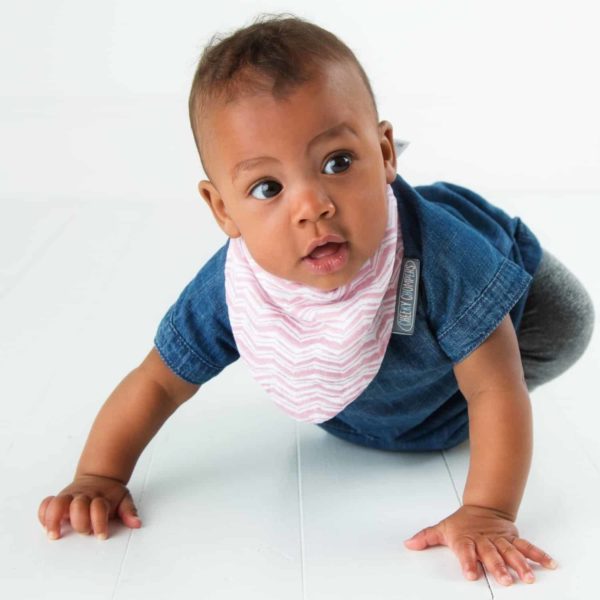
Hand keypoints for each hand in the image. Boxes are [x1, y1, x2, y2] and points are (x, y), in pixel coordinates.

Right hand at [38, 474, 140, 540]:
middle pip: (78, 507)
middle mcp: (83, 496)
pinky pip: (46, 504)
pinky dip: (44, 514)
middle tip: (84, 531)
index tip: (102, 535)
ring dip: (54, 519)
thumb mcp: (124, 499)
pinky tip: (47, 525)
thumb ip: (129, 511)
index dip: (100, 522)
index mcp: (100, 497)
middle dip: (80, 522)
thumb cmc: (110, 493)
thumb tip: (136, 523)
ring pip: (57, 504)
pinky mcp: (59, 499)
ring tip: (54, 534)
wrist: (99, 476)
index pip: (99, 508)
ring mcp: (70, 497)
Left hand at [403, 505, 557, 585]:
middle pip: (491, 555)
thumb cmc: (461, 523)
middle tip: (505, 580)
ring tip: (528, 578)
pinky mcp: (513, 539)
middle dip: (498, 567)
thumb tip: (408, 543)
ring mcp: (500, 541)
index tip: (471, 574)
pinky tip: (550, 564)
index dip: (468, 562)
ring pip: (511, 553)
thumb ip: (426, 538)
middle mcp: (485, 541)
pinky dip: (538, 555)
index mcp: (466, 540)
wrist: (482, 507)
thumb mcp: (442, 528)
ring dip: (520, 565)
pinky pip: (527, 547)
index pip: (466, 552)